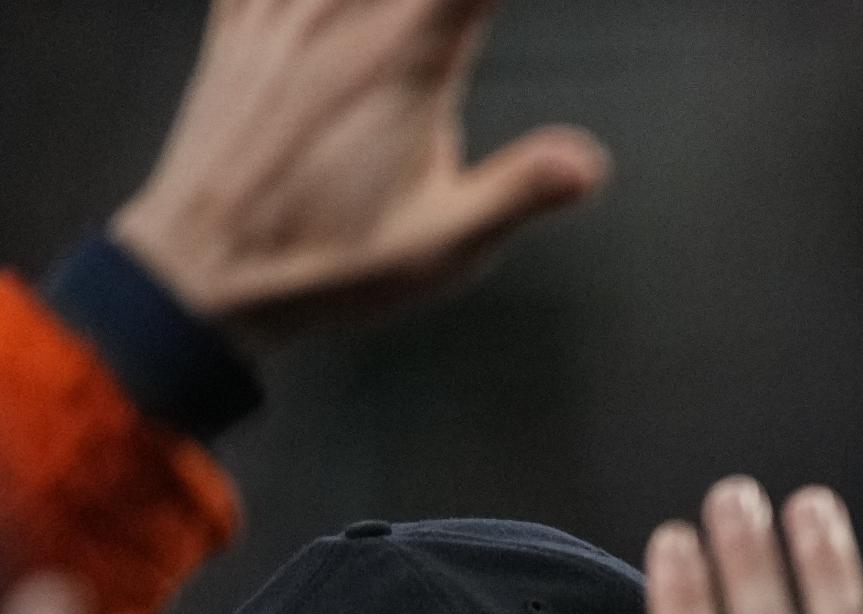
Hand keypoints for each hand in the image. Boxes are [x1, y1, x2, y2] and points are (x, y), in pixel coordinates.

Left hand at [112, 0, 609, 350]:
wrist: (202, 269)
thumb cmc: (333, 263)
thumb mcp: (443, 247)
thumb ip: (520, 191)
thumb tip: (591, 163)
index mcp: (407, 60)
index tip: (496, 8)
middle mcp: (343, 16)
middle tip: (466, 17)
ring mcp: (282, 11)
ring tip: (421, 17)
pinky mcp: (238, 22)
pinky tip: (326, 9)